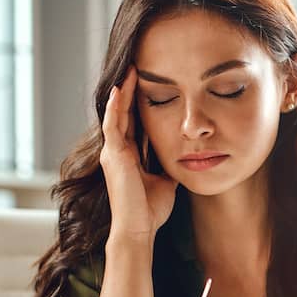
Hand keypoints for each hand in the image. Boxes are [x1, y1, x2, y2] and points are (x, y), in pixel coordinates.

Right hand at [100, 66, 177, 242]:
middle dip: (129, 91)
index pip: (133, 123)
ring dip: (122, 92)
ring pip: (115, 114)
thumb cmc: (150, 211)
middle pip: (122, 114)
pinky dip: (114, 107)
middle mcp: (117, 152)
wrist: (138, 229)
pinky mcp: (113, 155)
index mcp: (129, 157)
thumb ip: (168, 167)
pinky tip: (118, 90)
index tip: (148, 85)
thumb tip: (183, 159)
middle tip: (136, 68)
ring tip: (130, 71)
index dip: (138, 104)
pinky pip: (112, 125)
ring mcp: (113, 152)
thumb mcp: (165, 182)